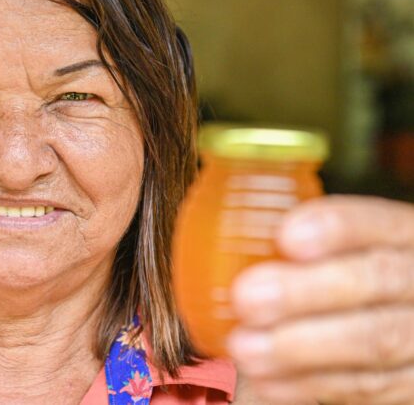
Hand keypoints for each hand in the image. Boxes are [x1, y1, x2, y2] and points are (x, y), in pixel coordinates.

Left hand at [229, 195, 413, 403]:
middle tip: (246, 297)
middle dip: (306, 290)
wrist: (391, 322)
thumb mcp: (339, 247)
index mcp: (405, 234)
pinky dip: (308, 385)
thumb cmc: (344, 276)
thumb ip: (298, 242)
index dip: (337, 227)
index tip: (286, 237)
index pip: (378, 222)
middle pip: (379, 279)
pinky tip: (263, 380)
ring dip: (300, 347)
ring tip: (244, 347)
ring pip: (376, 341)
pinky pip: (368, 388)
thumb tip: (216, 230)